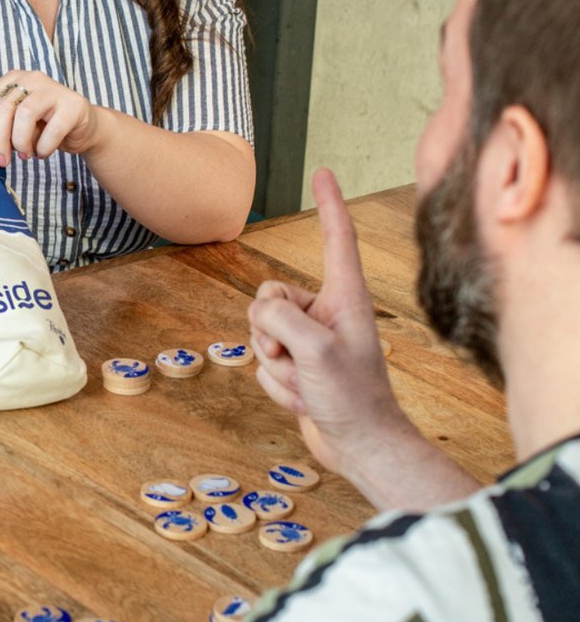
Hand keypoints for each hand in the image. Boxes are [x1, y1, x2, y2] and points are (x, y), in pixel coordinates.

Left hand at [0, 70, 99, 167]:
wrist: (83, 128)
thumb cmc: (45, 127)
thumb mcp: (16, 125)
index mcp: (12, 80)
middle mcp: (31, 78)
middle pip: (3, 108)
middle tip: (2, 160)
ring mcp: (53, 89)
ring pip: (24, 114)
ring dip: (21, 142)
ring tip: (26, 154)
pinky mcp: (72, 105)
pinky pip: (52, 129)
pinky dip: (44, 147)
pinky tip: (43, 152)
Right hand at [247, 169, 409, 474]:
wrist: (360, 447)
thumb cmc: (353, 398)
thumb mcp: (316, 350)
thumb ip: (281, 319)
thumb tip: (264, 314)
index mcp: (345, 298)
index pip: (336, 240)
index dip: (329, 205)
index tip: (323, 174)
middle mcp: (326, 313)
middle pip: (269, 296)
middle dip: (270, 332)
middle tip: (296, 357)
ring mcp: (310, 340)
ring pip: (261, 333)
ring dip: (274, 365)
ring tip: (306, 384)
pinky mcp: (298, 365)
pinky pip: (263, 362)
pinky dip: (277, 384)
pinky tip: (303, 399)